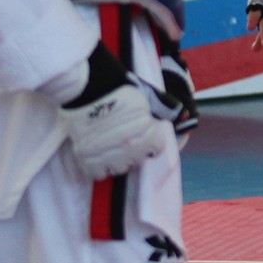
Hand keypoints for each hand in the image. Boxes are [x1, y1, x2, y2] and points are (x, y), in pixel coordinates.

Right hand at [61, 70, 175, 178]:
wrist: (84, 89)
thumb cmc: (116, 89)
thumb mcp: (145, 96)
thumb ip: (161, 110)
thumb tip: (179, 116)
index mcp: (148, 133)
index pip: (158, 148)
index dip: (152, 139)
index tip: (143, 133)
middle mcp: (131, 148)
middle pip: (139, 160)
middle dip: (134, 150)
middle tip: (123, 136)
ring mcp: (110, 157)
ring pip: (120, 168)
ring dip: (117, 159)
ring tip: (109, 145)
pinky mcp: (89, 161)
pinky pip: (99, 173)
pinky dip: (98, 165)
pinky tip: (96, 152)